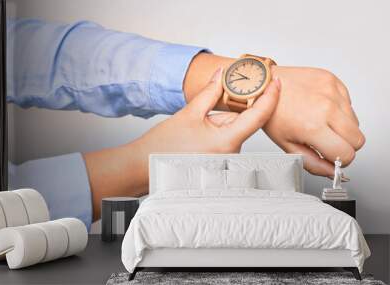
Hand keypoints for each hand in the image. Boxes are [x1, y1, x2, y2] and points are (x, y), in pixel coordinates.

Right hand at [84, 68, 279, 219]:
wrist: (146, 166)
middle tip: (219, 99)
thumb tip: (221, 75)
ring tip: (198, 126)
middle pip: (243, 122)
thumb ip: (210, 92)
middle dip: (233, 108)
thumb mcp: (190, 113)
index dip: (270, 95)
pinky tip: (200, 135)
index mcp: (227, 142)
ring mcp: (227, 162)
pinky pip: (227, 141)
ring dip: (223, 122)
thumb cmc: (165, 145)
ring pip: (234, 131)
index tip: (275, 81)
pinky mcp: (221, 164)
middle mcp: (232, 155)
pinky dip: (219, 132)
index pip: (259, 115)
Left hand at [264, 66, 364, 176]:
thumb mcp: (286, 145)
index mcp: (313, 127)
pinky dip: (339, 110)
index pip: (347, 154)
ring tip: (320, 122)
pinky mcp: (333, 81)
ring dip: (342, 128)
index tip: (331, 156)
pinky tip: (320, 109)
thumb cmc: (271, 113)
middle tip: (328, 142)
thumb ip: (312, 162)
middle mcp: (326, 108)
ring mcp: (331, 92)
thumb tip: (331, 172)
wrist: (264, 85)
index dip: (340, 160)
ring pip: (356, 122)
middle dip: (345, 146)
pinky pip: (349, 103)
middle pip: (358, 140)